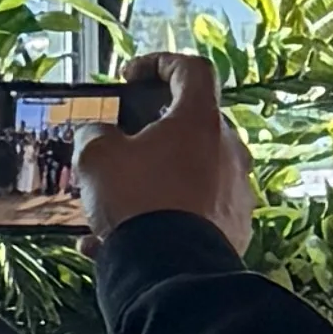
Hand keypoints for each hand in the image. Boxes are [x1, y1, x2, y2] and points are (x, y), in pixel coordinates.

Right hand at [83, 46, 250, 254]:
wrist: (171, 270)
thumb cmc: (137, 201)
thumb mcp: (96, 156)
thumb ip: (96, 133)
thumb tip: (98, 134)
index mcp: (201, 120)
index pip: (191, 69)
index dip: (159, 63)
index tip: (131, 76)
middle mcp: (229, 150)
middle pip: (190, 127)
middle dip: (150, 135)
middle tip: (118, 147)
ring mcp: (236, 190)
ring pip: (188, 174)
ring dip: (150, 182)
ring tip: (110, 205)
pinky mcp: (235, 227)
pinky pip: (192, 213)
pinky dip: (160, 219)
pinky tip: (118, 241)